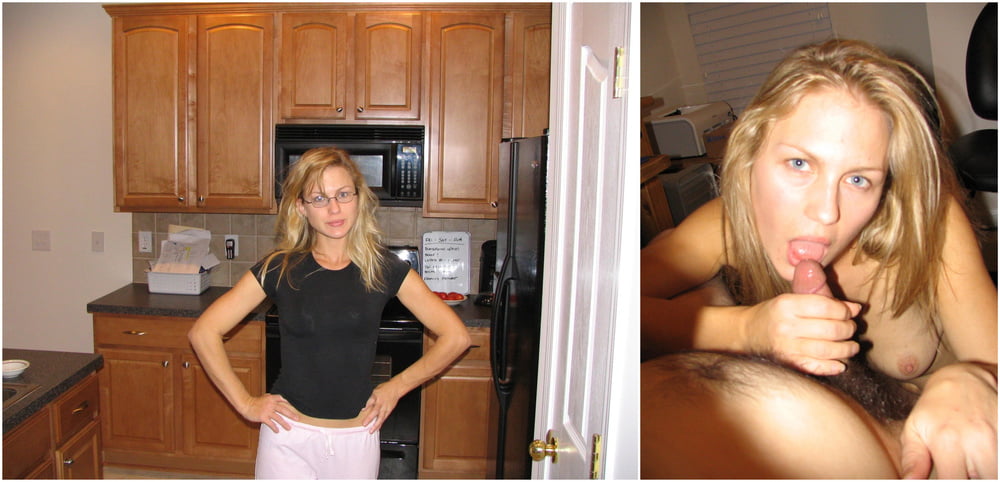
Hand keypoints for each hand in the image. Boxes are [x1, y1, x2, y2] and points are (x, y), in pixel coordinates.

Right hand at [239, 393, 298, 432]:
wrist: (246, 405)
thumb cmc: (254, 401)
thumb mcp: (264, 397)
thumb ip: (271, 397)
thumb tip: (278, 397)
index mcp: (271, 398)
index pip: (282, 399)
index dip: (289, 402)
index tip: (296, 406)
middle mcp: (271, 404)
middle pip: (283, 409)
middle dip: (291, 414)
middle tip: (297, 419)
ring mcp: (267, 411)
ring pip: (278, 418)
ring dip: (284, 423)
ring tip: (289, 428)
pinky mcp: (263, 417)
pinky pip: (271, 423)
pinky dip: (275, 427)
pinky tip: (277, 431)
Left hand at [362, 381, 404, 433]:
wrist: (396, 388)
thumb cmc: (386, 388)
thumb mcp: (375, 391)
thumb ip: (370, 400)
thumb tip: (365, 408)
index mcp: (378, 399)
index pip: (371, 405)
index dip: (367, 412)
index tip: (363, 417)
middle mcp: (382, 405)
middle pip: (376, 414)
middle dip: (371, 420)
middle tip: (366, 426)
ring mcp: (386, 408)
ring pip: (381, 418)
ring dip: (376, 425)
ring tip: (372, 431)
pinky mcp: (389, 410)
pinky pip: (384, 418)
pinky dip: (381, 423)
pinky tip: (378, 428)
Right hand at [743, 293, 860, 374]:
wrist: (748, 333)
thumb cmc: (775, 314)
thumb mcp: (792, 299)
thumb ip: (821, 300)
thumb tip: (855, 308)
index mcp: (786, 305)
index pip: (825, 306)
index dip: (844, 310)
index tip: (850, 312)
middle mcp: (786, 327)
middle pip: (831, 329)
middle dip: (848, 329)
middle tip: (851, 329)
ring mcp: (787, 348)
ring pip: (828, 350)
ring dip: (847, 349)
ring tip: (852, 346)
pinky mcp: (789, 364)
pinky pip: (818, 367)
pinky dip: (833, 366)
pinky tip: (840, 363)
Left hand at [900, 363, 997, 478]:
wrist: (964, 379)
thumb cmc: (935, 408)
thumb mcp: (915, 429)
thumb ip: (913, 460)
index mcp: (947, 442)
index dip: (950, 481)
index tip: (948, 474)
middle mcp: (977, 441)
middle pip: (982, 480)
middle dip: (972, 477)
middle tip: (961, 466)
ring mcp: (998, 437)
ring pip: (995, 471)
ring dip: (985, 470)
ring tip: (972, 459)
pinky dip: (994, 460)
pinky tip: (984, 450)